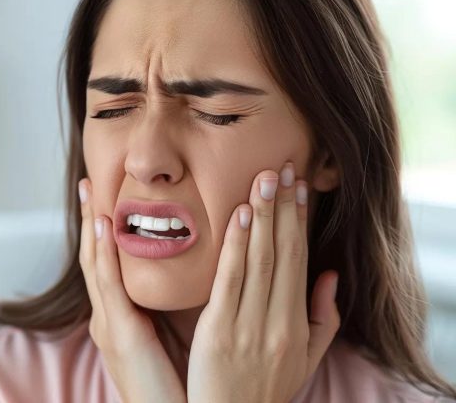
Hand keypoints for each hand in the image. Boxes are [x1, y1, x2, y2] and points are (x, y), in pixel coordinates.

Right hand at [78, 178, 186, 402]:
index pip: (107, 263)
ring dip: (92, 225)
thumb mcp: (167, 339)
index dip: (103, 229)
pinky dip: (104, 255)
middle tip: (88, 182)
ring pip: (95, 265)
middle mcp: (107, 318)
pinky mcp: (120, 334)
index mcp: (120, 318)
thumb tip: (186, 279)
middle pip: (94, 257)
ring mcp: (109, 325)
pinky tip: (105, 228)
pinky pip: (109, 287)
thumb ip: (166, 309)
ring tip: (90, 192)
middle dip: (89, 219)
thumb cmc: (178, 386)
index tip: (105, 196)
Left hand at [187, 162, 340, 402]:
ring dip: (262, 216)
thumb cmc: (264, 388)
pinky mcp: (217, 332)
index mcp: (296, 325)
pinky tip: (238, 216)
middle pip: (282, 253)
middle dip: (282, 208)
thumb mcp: (305, 359)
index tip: (300, 187)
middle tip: (282, 166)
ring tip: (264, 179)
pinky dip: (235, 246)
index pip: (299, 261)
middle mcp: (277, 322)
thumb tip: (331, 275)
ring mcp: (247, 327)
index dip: (299, 222)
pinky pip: (229, 281)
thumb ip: (322, 317)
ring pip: (259, 260)